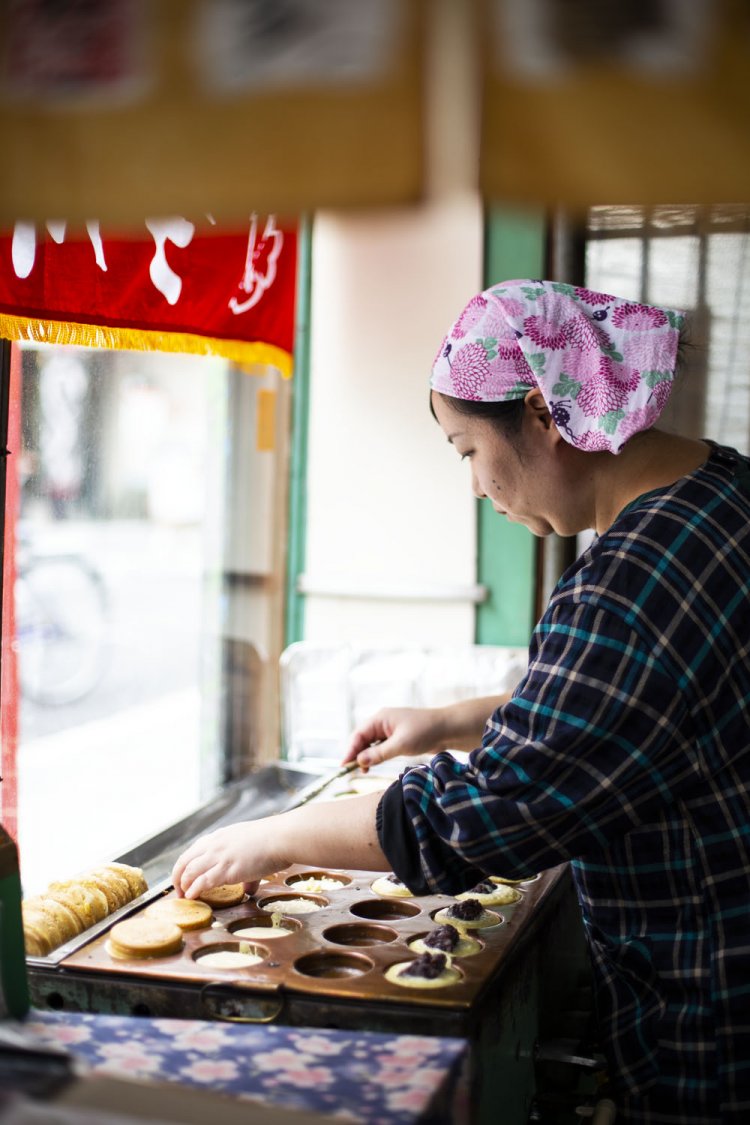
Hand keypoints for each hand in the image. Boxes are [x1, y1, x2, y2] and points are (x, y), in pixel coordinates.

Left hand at [171, 818, 285, 899]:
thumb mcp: (252, 849)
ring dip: (183, 886)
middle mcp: (214, 845)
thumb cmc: (272, 840)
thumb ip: (247, 871)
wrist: (280, 838)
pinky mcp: (225, 870)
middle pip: (184, 861)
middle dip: (177, 877)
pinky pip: (202, 882)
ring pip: (189, 871)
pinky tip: (191, 897)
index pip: (193, 850)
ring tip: (183, 897)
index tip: (184, 877)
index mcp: (220, 837)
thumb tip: (248, 888)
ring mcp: (218, 857)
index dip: (185, 865)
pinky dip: (194, 890)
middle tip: (178, 891)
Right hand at [343, 706, 447, 770]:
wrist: (448, 729)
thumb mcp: (401, 744)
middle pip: (362, 738)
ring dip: (365, 756)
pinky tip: (373, 765)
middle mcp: (383, 722)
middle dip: (356, 754)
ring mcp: (390, 730)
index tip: (344, 766)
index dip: (350, 750)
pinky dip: (375, 755)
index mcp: (381, 718)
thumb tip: (360, 761)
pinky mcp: (397, 737)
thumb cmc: (425, 731)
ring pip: (371, 743)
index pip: (359, 734)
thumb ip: (379, 753)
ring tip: (363, 771)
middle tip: (351, 771)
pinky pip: (380, 746)